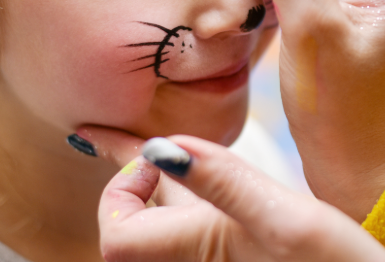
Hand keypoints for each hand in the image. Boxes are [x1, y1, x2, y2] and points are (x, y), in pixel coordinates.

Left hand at [84, 128, 384, 261]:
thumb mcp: (287, 219)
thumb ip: (224, 182)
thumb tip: (160, 149)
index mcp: (197, 251)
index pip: (114, 235)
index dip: (120, 193)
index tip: (157, 157)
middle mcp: (199, 259)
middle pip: (133, 227)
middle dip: (122, 181)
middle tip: (98, 136)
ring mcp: (222, 258)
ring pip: (166, 223)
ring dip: (148, 186)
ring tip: (131, 147)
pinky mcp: (244, 255)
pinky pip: (195, 225)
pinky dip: (183, 193)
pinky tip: (191, 173)